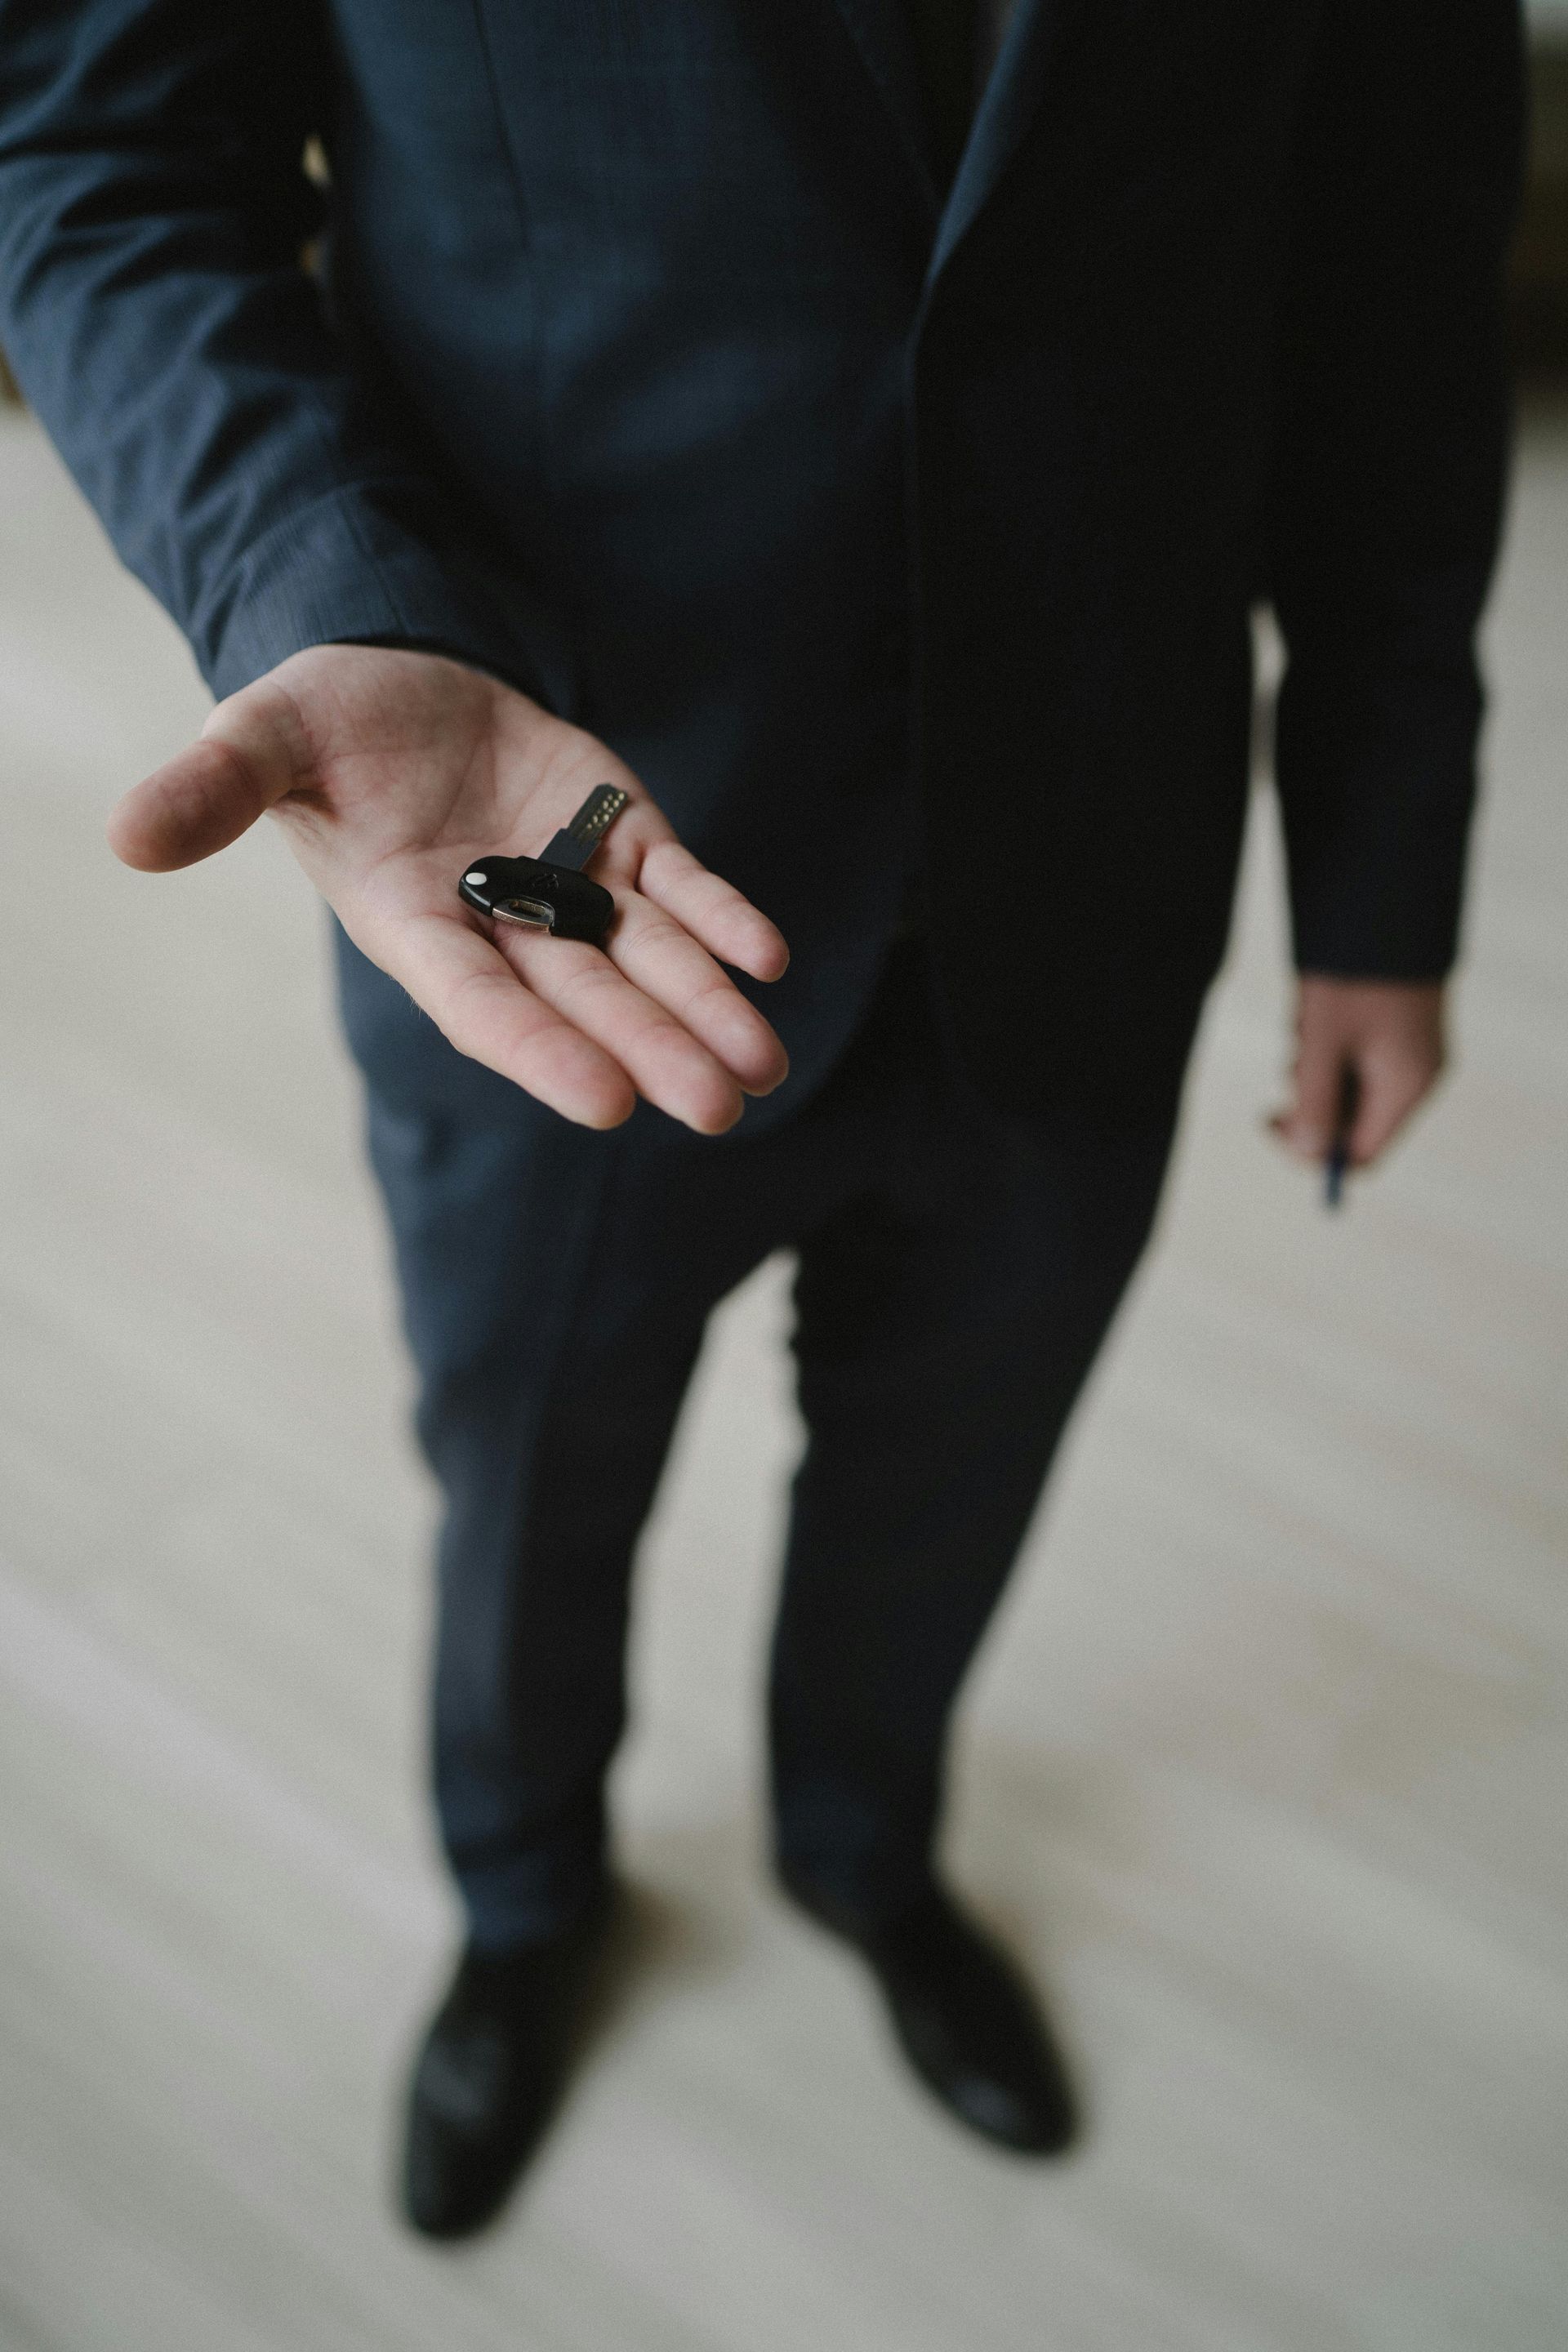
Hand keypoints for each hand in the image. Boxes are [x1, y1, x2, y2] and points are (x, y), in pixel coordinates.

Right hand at [106, 644, 789, 1131]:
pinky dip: (724, 920)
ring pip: (647, 961)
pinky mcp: (620, 836)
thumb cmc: (322, 723)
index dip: (543, 1052)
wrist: (395, 674)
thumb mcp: (262, 737)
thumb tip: (126, 839)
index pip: (481, 1004)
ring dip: (706, 1009)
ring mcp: (568, 883)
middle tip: (720, 1107)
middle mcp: (499, 921)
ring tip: (765, 1068)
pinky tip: (769, 957)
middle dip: (652, 1050)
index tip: (609, 1102)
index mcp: (414, 922)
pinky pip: (679, 888)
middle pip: (585, 1001)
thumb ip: (214, 788)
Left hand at [1270, 974, 1447, 1173]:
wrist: (1385, 901)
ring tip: (1311, 1020)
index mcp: (1408, 1088)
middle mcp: (1417, 1077)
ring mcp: (1410, 1053)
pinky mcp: (1397, 1031)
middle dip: (1312, 1099)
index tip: (1270, 1120)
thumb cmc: (1354, 973)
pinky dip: (1328, 1044)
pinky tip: (1320, 1008)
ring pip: (1348, 1088)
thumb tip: (1308, 1154)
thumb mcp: (1322, 1041)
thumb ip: (1314, 1103)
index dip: (1312, 1152)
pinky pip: (1354, 1058)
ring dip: (1315, 1067)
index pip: (1361, 1155)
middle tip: (1291, 1061)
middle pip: (1353, 1124)